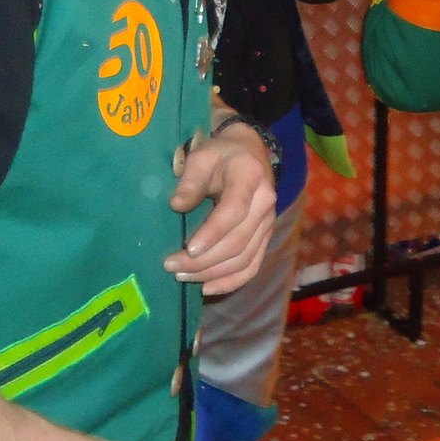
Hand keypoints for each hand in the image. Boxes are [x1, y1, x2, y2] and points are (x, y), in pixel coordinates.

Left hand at [166, 120, 276, 294]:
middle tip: (171, 265)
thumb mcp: (202, 157)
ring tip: (182, 276)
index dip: (212, 233)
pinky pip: (252, 266)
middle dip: (203, 260)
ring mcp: (268, 223)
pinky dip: (231, 281)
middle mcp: (265, 204)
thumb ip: (190, 181)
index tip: (188, 249)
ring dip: (212, 273)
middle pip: (238, 242)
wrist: (251, 152)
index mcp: (250, 178)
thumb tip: (177, 206)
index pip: (233, 211)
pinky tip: (207, 287)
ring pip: (244, 259)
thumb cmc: (221, 154)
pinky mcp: (265, 237)